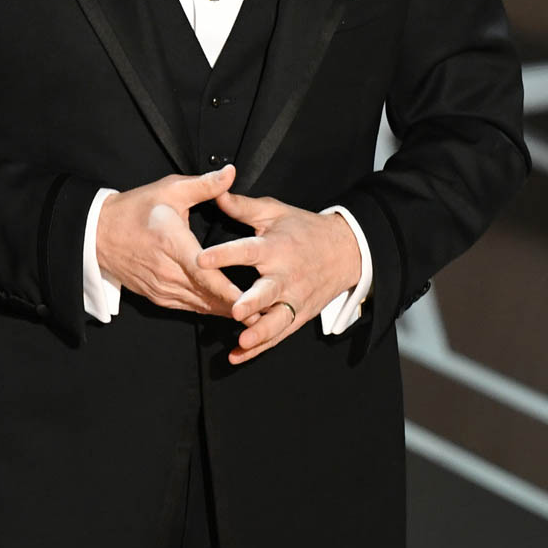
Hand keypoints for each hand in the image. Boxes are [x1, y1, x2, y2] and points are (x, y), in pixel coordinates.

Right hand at [96, 165, 245, 316]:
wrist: (97, 233)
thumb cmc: (136, 208)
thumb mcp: (170, 189)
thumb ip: (205, 184)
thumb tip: (232, 171)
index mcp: (173, 244)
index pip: (206, 273)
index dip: (230, 289)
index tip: (253, 297)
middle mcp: (167, 271)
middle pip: (206, 295)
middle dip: (236, 305)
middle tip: (265, 311)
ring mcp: (160, 288)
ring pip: (198, 306)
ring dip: (223, 311)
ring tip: (252, 315)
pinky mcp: (156, 296)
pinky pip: (186, 308)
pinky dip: (206, 309)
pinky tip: (224, 309)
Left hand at [197, 192, 361, 363]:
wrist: (345, 251)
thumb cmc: (303, 229)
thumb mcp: (275, 211)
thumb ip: (243, 207)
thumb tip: (215, 192)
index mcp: (276, 247)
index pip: (248, 251)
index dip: (225, 254)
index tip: (202, 258)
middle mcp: (285, 275)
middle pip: (268, 291)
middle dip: (252, 302)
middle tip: (235, 310)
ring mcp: (294, 299)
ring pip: (277, 320)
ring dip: (259, 332)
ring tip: (242, 341)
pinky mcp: (298, 315)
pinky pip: (278, 335)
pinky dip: (259, 347)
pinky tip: (238, 355)